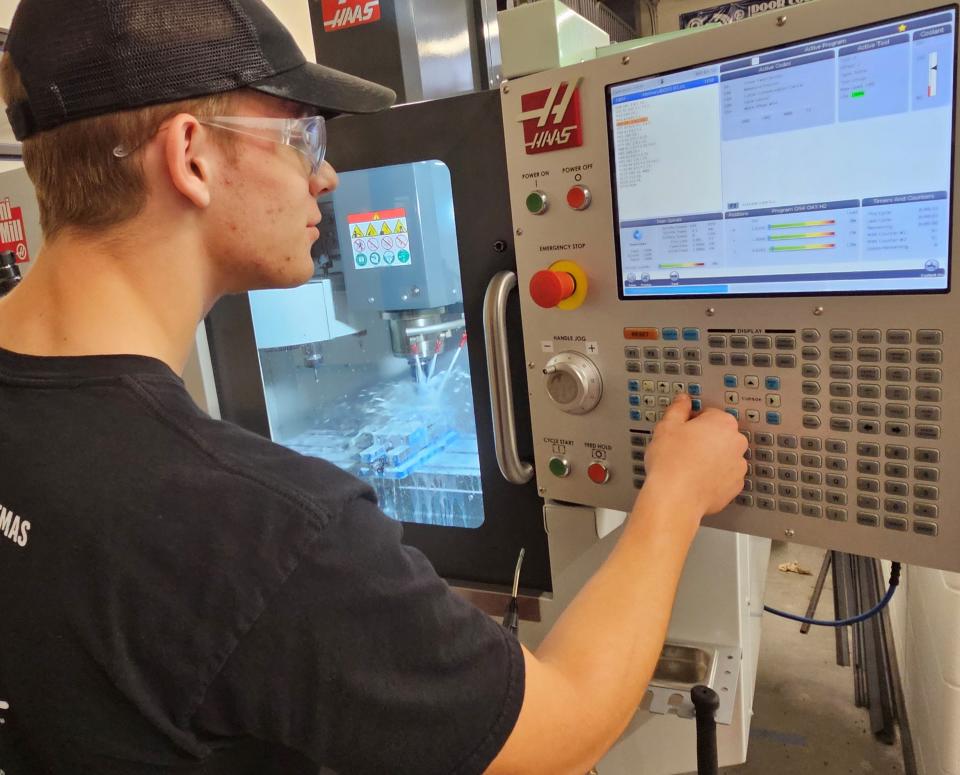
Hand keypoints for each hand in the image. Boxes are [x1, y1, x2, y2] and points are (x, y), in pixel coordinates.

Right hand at [642, 394, 748, 516]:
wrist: (675, 498)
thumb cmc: (671, 463)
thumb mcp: (667, 426)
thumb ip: (678, 409)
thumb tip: (684, 401)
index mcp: (722, 423)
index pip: (709, 413)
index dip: (692, 421)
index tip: (683, 430)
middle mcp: (736, 443)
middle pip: (720, 434)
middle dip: (704, 439)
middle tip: (683, 448)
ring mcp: (738, 467)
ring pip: (723, 456)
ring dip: (710, 458)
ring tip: (688, 466)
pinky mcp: (735, 487)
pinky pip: (724, 477)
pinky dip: (713, 477)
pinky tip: (696, 479)